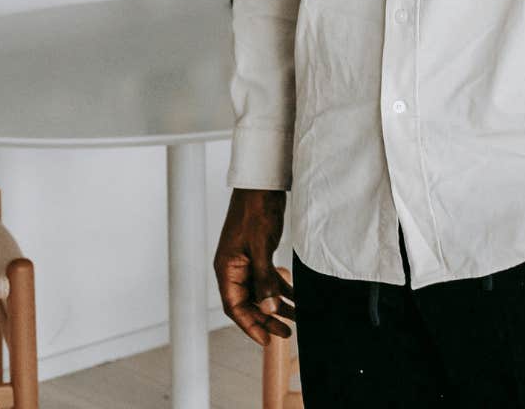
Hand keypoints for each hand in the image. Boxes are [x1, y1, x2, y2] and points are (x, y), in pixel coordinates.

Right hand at [214, 188, 295, 345]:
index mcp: (226, 269)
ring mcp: (247, 261)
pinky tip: (298, 297)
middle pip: (248, 303)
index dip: (249, 325)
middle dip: (266, 319)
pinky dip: (282, 288)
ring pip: (261, 292)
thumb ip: (265, 278)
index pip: (234, 307)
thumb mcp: (261, 247)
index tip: (267, 340)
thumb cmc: (256, 211)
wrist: (263, 184)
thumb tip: (269, 308)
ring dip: (277, 305)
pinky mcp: (259, 254)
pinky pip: (269, 278)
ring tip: (297, 318)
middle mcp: (234, 268)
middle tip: (286, 333)